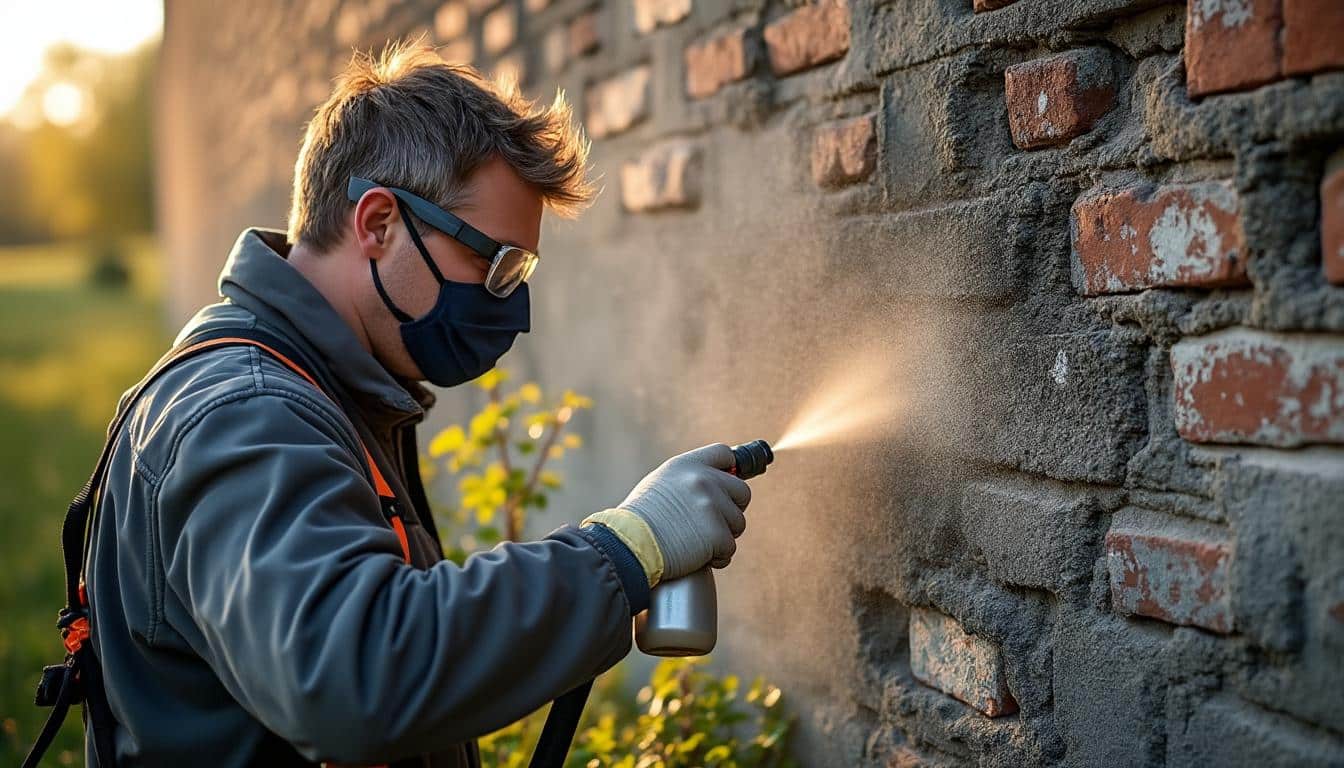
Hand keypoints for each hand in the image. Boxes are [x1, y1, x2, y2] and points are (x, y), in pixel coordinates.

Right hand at [618, 444, 750, 580]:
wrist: (628, 545)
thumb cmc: (637, 521)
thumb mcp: (659, 485)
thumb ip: (686, 481)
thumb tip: (713, 484)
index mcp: (687, 465)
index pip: (723, 454)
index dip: (729, 472)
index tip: (726, 487)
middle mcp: (702, 479)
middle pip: (741, 492)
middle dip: (731, 510)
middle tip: (710, 525)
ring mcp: (711, 506)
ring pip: (738, 523)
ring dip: (723, 537)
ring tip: (696, 543)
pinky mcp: (717, 533)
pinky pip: (730, 547)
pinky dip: (718, 557)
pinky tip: (697, 557)